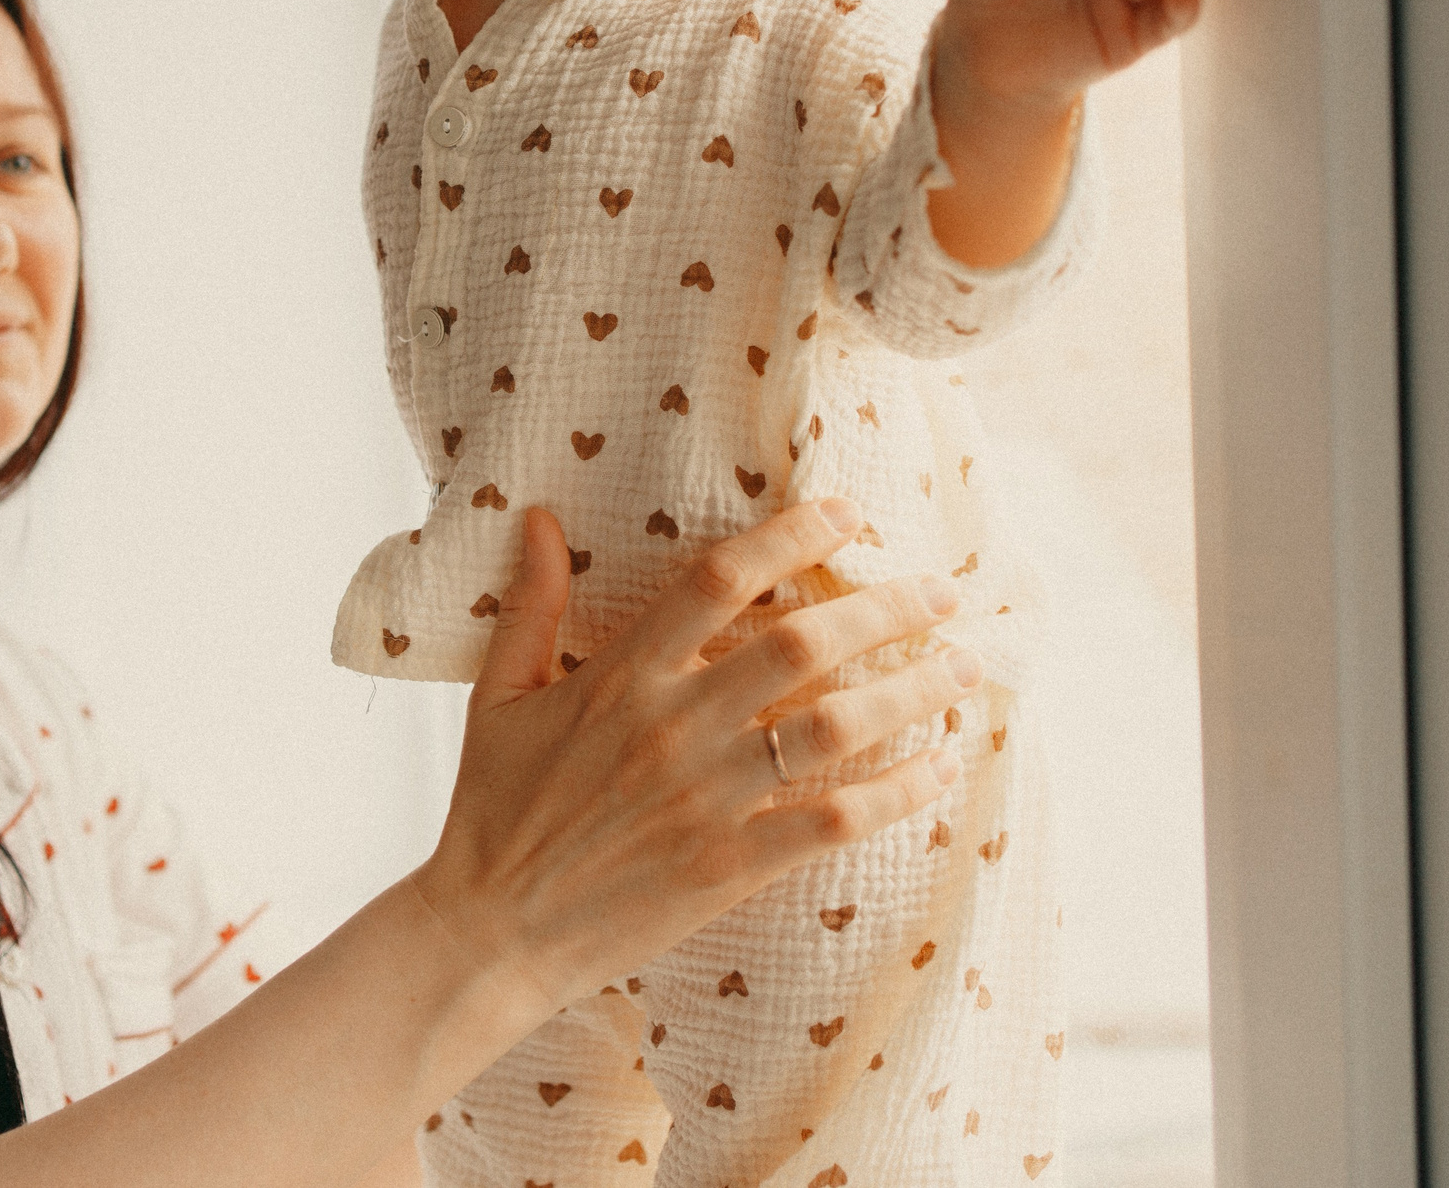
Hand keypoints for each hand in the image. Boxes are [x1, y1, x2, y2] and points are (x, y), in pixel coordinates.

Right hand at [410, 499, 981, 1014]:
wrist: (486, 934)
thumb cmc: (490, 811)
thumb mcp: (498, 695)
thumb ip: (530, 605)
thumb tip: (539, 519)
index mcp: (621, 675)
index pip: (720, 579)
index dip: (792, 535)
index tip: (850, 514)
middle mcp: (673, 725)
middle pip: (802, 643)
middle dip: (886, 610)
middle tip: (943, 594)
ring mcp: (706, 797)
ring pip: (834, 727)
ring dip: (910, 692)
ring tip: (962, 669)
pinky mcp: (728, 865)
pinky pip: (833, 821)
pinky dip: (896, 792)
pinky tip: (939, 769)